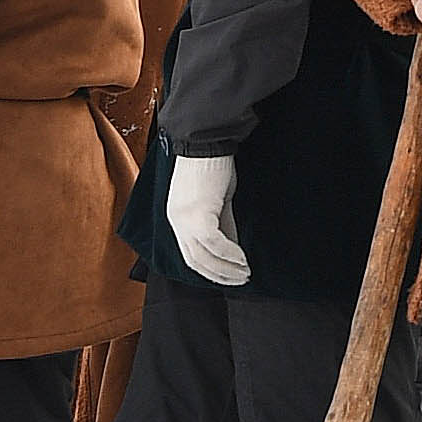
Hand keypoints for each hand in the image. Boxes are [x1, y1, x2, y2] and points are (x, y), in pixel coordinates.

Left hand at [165, 150, 248, 287]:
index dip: (209, 269)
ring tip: (245, 274)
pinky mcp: (199, 214)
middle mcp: (176, 221)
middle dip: (219, 274)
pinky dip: (230, 255)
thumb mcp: (216, 199)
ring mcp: (185, 220)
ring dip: (226, 269)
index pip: (189, 254)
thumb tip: (232, 246)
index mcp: (177, 217)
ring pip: (204, 257)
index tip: (228, 276)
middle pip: (195, 261)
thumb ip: (221, 223)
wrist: (206, 141)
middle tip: (240, 280)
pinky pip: (215, 244)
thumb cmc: (210, 164)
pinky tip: (243, 260)